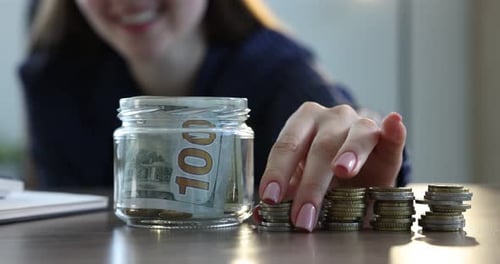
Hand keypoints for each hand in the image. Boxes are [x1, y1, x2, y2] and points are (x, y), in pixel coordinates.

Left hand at [258, 102, 406, 231]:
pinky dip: (394, 131)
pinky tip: (393, 123)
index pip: (287, 146)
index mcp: (303, 122)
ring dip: (349, 153)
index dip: (277, 172)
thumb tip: (261, 216)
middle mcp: (332, 117)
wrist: (359, 163)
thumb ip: (285, 192)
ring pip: (355, 137)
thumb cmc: (323, 169)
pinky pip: (392, 135)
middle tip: (303, 214)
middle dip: (311, 184)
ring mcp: (361, 124)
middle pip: (319, 147)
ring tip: (342, 170)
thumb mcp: (302, 178)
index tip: (271, 197)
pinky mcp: (387, 139)